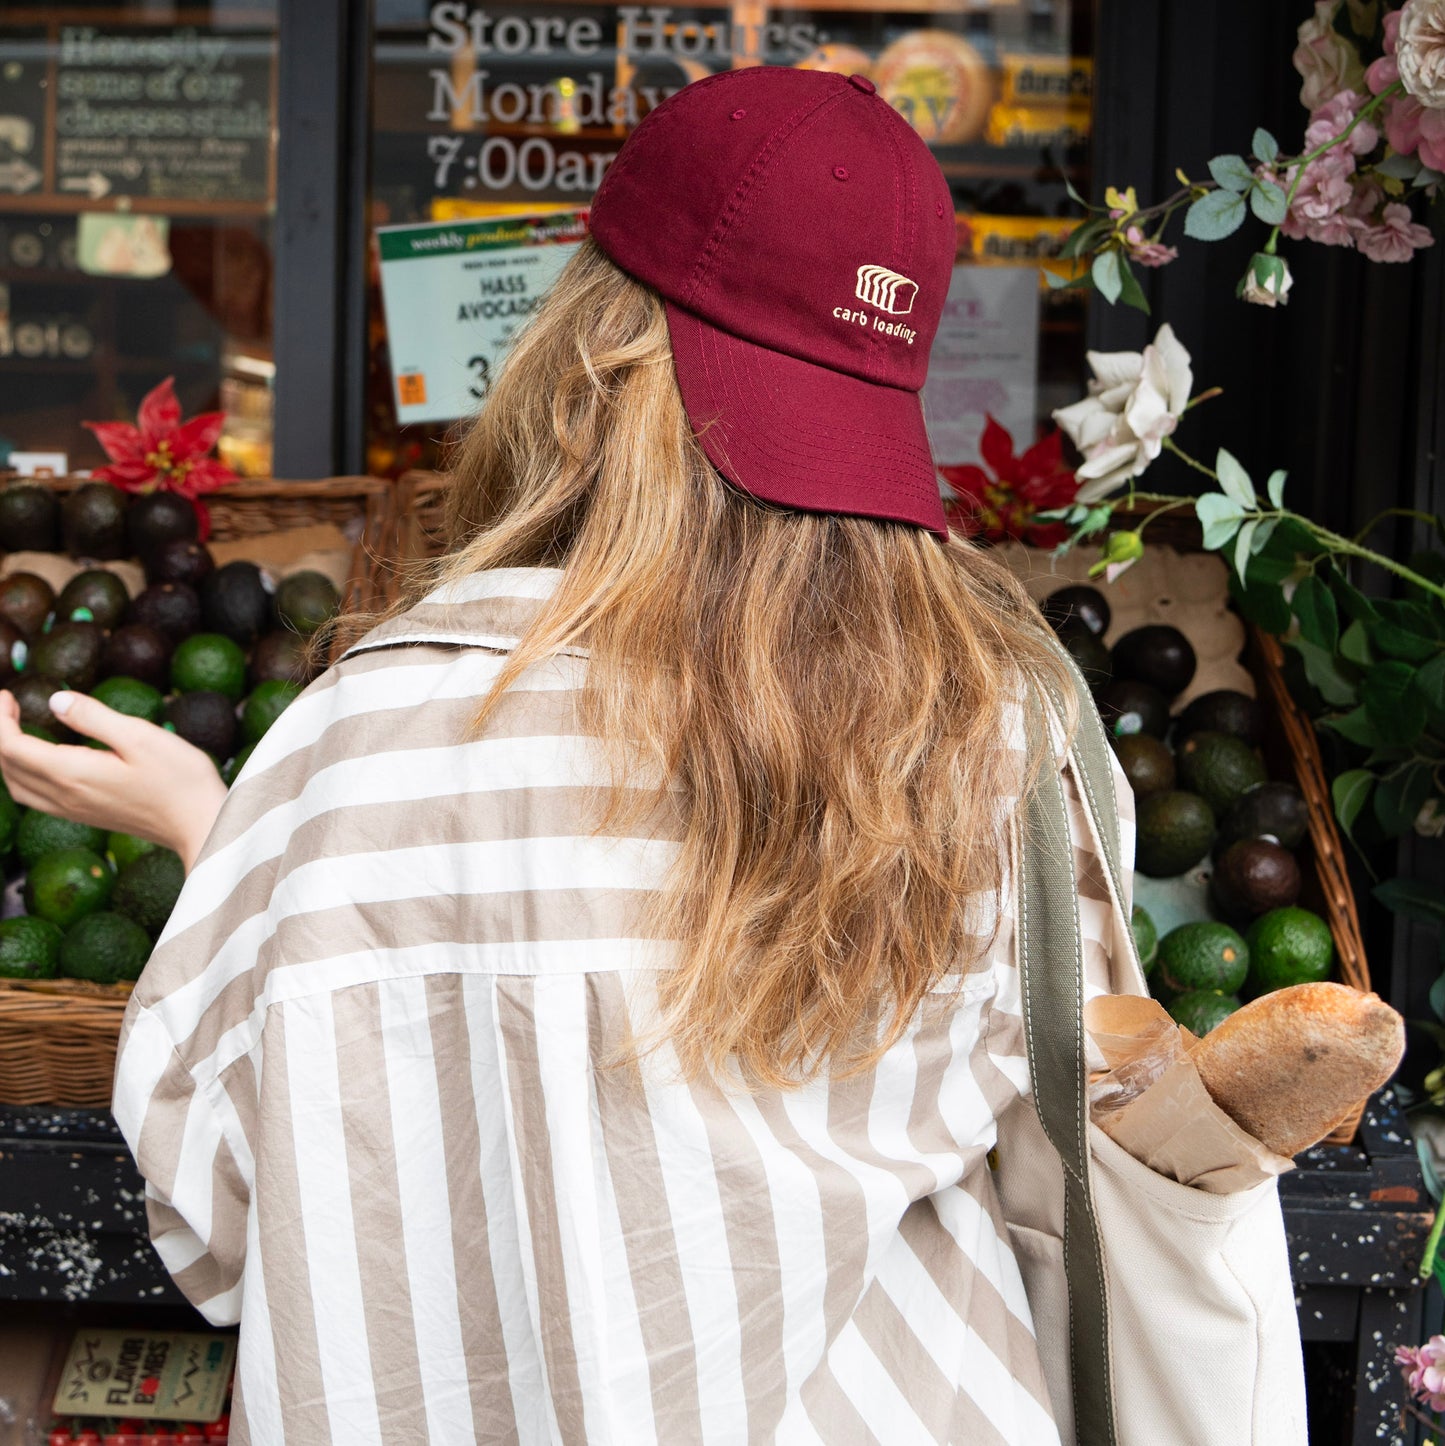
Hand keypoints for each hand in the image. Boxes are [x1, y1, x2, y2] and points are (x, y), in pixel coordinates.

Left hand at [0, 690, 227, 872]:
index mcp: (72, 773)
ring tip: (17, 729)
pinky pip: (35, 797)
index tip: (7, 694)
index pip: (11, 747)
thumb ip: (94, 717)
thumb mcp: (140, 737)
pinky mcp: (85, 816)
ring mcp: (74, 810)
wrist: (201, 824)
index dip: (0, 719)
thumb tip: (56, 700)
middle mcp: (65, 796)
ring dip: (8, 756)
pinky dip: (23, 774)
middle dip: (0, 734)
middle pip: (8, 767)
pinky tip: (40, 761)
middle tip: (9, 704)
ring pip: (17, 785)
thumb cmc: (179, 780)